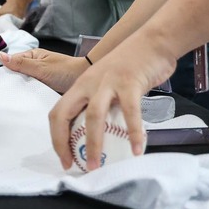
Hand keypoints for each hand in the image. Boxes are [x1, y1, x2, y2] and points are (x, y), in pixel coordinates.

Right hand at [0, 48, 86, 94]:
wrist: (85, 82)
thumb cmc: (65, 70)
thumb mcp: (41, 67)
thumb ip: (21, 64)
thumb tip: (1, 56)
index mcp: (32, 56)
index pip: (12, 63)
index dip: (6, 72)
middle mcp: (34, 66)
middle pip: (17, 75)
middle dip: (14, 84)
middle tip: (7, 95)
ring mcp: (39, 78)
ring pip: (24, 85)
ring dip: (22, 92)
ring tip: (16, 101)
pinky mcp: (45, 89)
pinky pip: (33, 93)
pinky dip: (30, 97)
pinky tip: (26, 104)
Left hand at [44, 39, 176, 170]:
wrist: (152, 41)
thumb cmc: (131, 64)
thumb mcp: (107, 82)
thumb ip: (101, 103)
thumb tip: (99, 135)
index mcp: (81, 85)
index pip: (57, 113)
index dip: (57, 139)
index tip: (65, 159)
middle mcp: (89, 83)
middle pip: (65, 114)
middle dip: (64, 144)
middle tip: (75, 167)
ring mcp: (108, 82)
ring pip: (93, 116)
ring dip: (94, 144)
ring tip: (97, 165)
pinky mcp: (129, 83)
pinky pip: (130, 113)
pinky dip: (133, 133)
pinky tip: (136, 149)